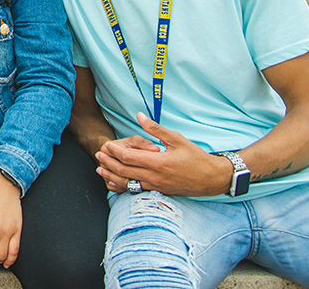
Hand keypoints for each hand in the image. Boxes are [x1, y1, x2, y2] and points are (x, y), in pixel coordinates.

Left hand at [95, 112, 231, 195]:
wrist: (211, 179)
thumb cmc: (196, 157)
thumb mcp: (177, 139)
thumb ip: (156, 129)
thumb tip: (139, 116)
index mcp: (158, 163)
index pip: (129, 157)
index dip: (115, 151)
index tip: (106, 145)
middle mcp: (155, 177)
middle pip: (124, 171)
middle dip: (108, 162)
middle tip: (98, 155)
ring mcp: (156, 186)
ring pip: (128, 183)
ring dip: (112, 176)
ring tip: (100, 169)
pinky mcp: (158, 191)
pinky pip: (136, 190)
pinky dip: (123, 185)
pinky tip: (115, 182)